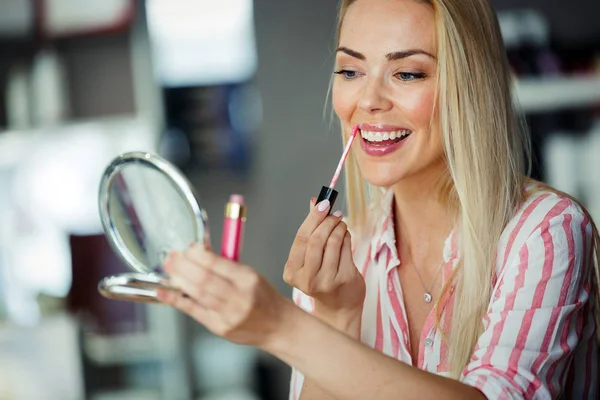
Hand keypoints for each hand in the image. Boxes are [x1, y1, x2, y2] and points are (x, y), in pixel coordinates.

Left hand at [158, 245, 289, 347]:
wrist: (277, 326)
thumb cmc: (262, 297)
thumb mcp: (250, 275)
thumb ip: (225, 265)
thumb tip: (197, 252)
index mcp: (248, 279)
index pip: (218, 264)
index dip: (198, 255)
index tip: (187, 248)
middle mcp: (240, 297)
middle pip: (205, 279)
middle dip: (184, 266)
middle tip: (171, 257)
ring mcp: (229, 314)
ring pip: (199, 294)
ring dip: (179, 280)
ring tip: (168, 269)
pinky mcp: (220, 328)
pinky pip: (194, 311)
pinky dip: (177, 300)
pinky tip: (164, 292)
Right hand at [283, 198, 364, 336]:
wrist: (339, 309)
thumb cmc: (322, 279)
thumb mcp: (310, 258)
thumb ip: (311, 230)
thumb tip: (314, 201)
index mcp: (292, 272)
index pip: (301, 239)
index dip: (313, 219)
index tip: (322, 204)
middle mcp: (306, 278)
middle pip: (316, 240)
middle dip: (327, 222)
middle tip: (335, 213)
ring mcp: (325, 281)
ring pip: (333, 243)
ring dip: (339, 227)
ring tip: (341, 223)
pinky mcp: (344, 279)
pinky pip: (346, 249)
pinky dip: (346, 237)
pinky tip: (346, 235)